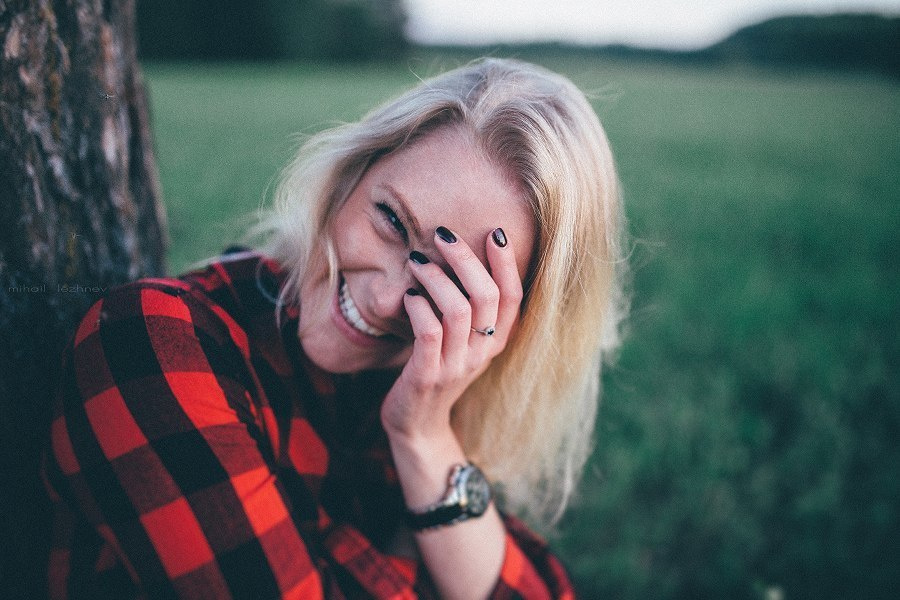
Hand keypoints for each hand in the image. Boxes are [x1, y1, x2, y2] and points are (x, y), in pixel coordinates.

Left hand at [380, 227, 522, 441]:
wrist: (416, 423)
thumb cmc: (436, 368)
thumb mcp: (462, 340)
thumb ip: (468, 307)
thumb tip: (460, 254)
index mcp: (495, 341)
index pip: (513, 297)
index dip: (507, 263)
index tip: (495, 231)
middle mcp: (482, 353)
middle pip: (487, 296)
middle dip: (466, 259)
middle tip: (442, 235)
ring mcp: (456, 366)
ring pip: (457, 311)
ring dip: (435, 278)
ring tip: (417, 262)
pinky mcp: (427, 376)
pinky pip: (428, 334)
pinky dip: (418, 308)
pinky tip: (408, 296)